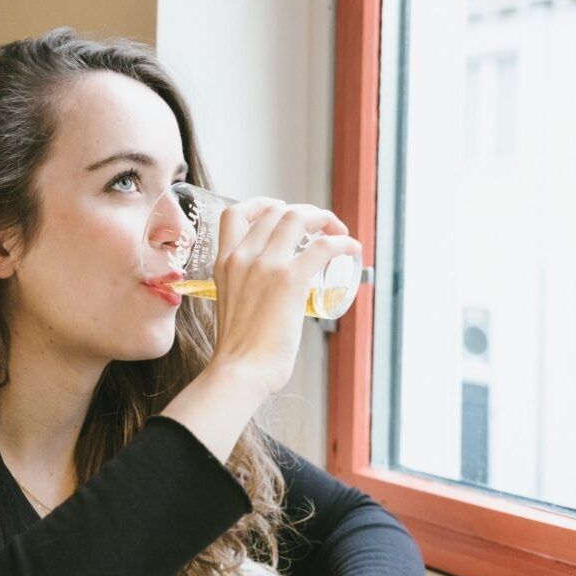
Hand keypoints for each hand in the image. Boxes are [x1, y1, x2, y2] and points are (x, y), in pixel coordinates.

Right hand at [208, 197, 361, 395]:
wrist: (240, 371)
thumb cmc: (238, 352)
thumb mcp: (229, 305)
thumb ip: (244, 291)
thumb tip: (267, 300)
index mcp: (224, 263)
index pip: (235, 214)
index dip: (261, 204)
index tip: (279, 211)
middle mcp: (241, 257)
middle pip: (274, 211)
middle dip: (302, 212)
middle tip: (320, 226)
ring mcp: (265, 265)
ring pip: (297, 218)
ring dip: (323, 218)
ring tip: (337, 231)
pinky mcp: (290, 280)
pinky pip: (323, 246)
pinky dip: (342, 242)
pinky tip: (351, 249)